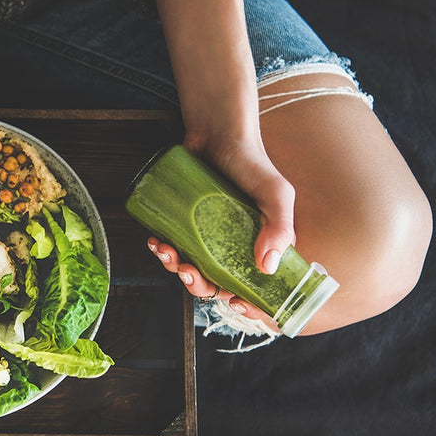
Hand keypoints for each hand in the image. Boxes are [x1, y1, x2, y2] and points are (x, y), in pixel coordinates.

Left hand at [149, 135, 295, 323]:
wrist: (217, 132)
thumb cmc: (252, 161)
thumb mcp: (275, 193)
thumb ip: (279, 226)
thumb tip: (268, 266)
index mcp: (262, 247)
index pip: (258, 286)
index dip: (250, 303)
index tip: (236, 303)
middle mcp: (235, 246)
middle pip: (218, 283)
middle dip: (199, 287)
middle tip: (187, 273)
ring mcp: (208, 236)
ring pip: (192, 268)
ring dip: (175, 269)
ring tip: (166, 252)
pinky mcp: (186, 223)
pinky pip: (174, 247)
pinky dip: (163, 250)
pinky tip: (156, 242)